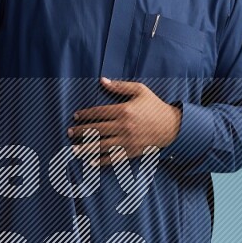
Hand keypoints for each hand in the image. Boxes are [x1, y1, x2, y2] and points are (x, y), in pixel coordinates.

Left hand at [67, 77, 181, 165]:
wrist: (172, 126)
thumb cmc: (154, 106)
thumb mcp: (140, 90)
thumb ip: (120, 86)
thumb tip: (102, 80)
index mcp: (124, 110)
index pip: (98, 113)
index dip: (85, 114)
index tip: (75, 116)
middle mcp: (124, 126)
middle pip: (96, 130)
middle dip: (81, 132)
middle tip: (69, 132)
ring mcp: (127, 141)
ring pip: (101, 146)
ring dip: (86, 148)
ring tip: (73, 149)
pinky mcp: (131, 152)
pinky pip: (113, 158)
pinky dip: (101, 161)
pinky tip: (90, 162)